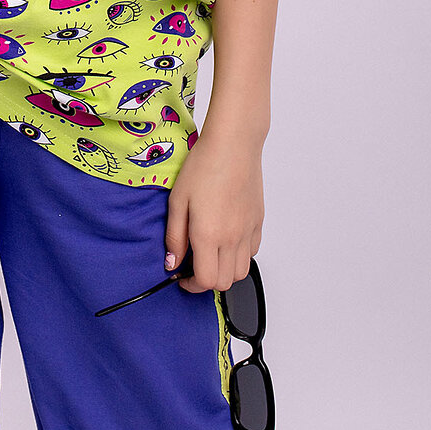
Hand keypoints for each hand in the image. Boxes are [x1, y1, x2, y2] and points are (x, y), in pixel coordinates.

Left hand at [163, 127, 264, 293]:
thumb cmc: (204, 165)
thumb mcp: (177, 200)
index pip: (205, 281)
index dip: (190, 285)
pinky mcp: (258, 221)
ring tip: (210, 253)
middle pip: (224, 282)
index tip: (181, 276)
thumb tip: (173, 262)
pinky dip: (240, 255)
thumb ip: (174, 236)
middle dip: (206, 281)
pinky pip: (252, 252)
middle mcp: (232, 238)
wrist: (233, 144)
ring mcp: (248, 230)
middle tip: (193, 265)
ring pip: (241, 271)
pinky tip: (226, 239)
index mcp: (209, 234)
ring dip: (224, 270)